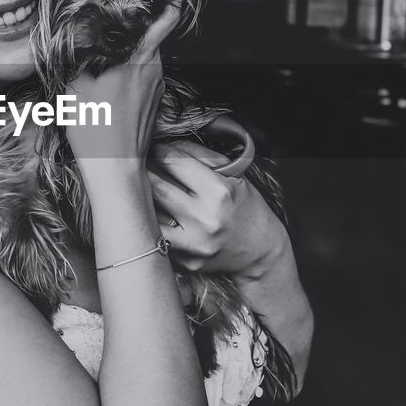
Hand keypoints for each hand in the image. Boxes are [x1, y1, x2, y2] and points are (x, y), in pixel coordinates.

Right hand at [66, 4, 181, 164]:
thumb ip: (77, 56)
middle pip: (150, 38)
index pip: (164, 20)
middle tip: (109, 24)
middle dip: (130, 30)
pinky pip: (144, 78)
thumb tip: (73, 36)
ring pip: (145, 59)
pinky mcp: (154, 104)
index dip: (165, 2)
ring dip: (128, 54)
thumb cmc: (95, 129)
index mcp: (139, 58)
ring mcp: (157, 89)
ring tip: (103, 57)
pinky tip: (109, 84)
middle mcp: (155, 70)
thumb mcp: (75, 86)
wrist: (115, 169)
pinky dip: (129, 74)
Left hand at [147, 140, 291, 282]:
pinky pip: (157, 237)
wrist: (261, 252)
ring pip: (150, 214)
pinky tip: (156, 215)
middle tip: (144, 166)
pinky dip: (153, 224)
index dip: (162, 152)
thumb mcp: (234, 176)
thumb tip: (170, 144)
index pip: (176, 163)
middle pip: (157, 187)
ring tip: (145, 190)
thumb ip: (202, 157)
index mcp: (219, 192)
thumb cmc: (247, 208)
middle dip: (147, 172)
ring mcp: (193, 244)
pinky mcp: (185, 262)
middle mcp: (204, 219)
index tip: (157, 149)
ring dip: (145, 199)